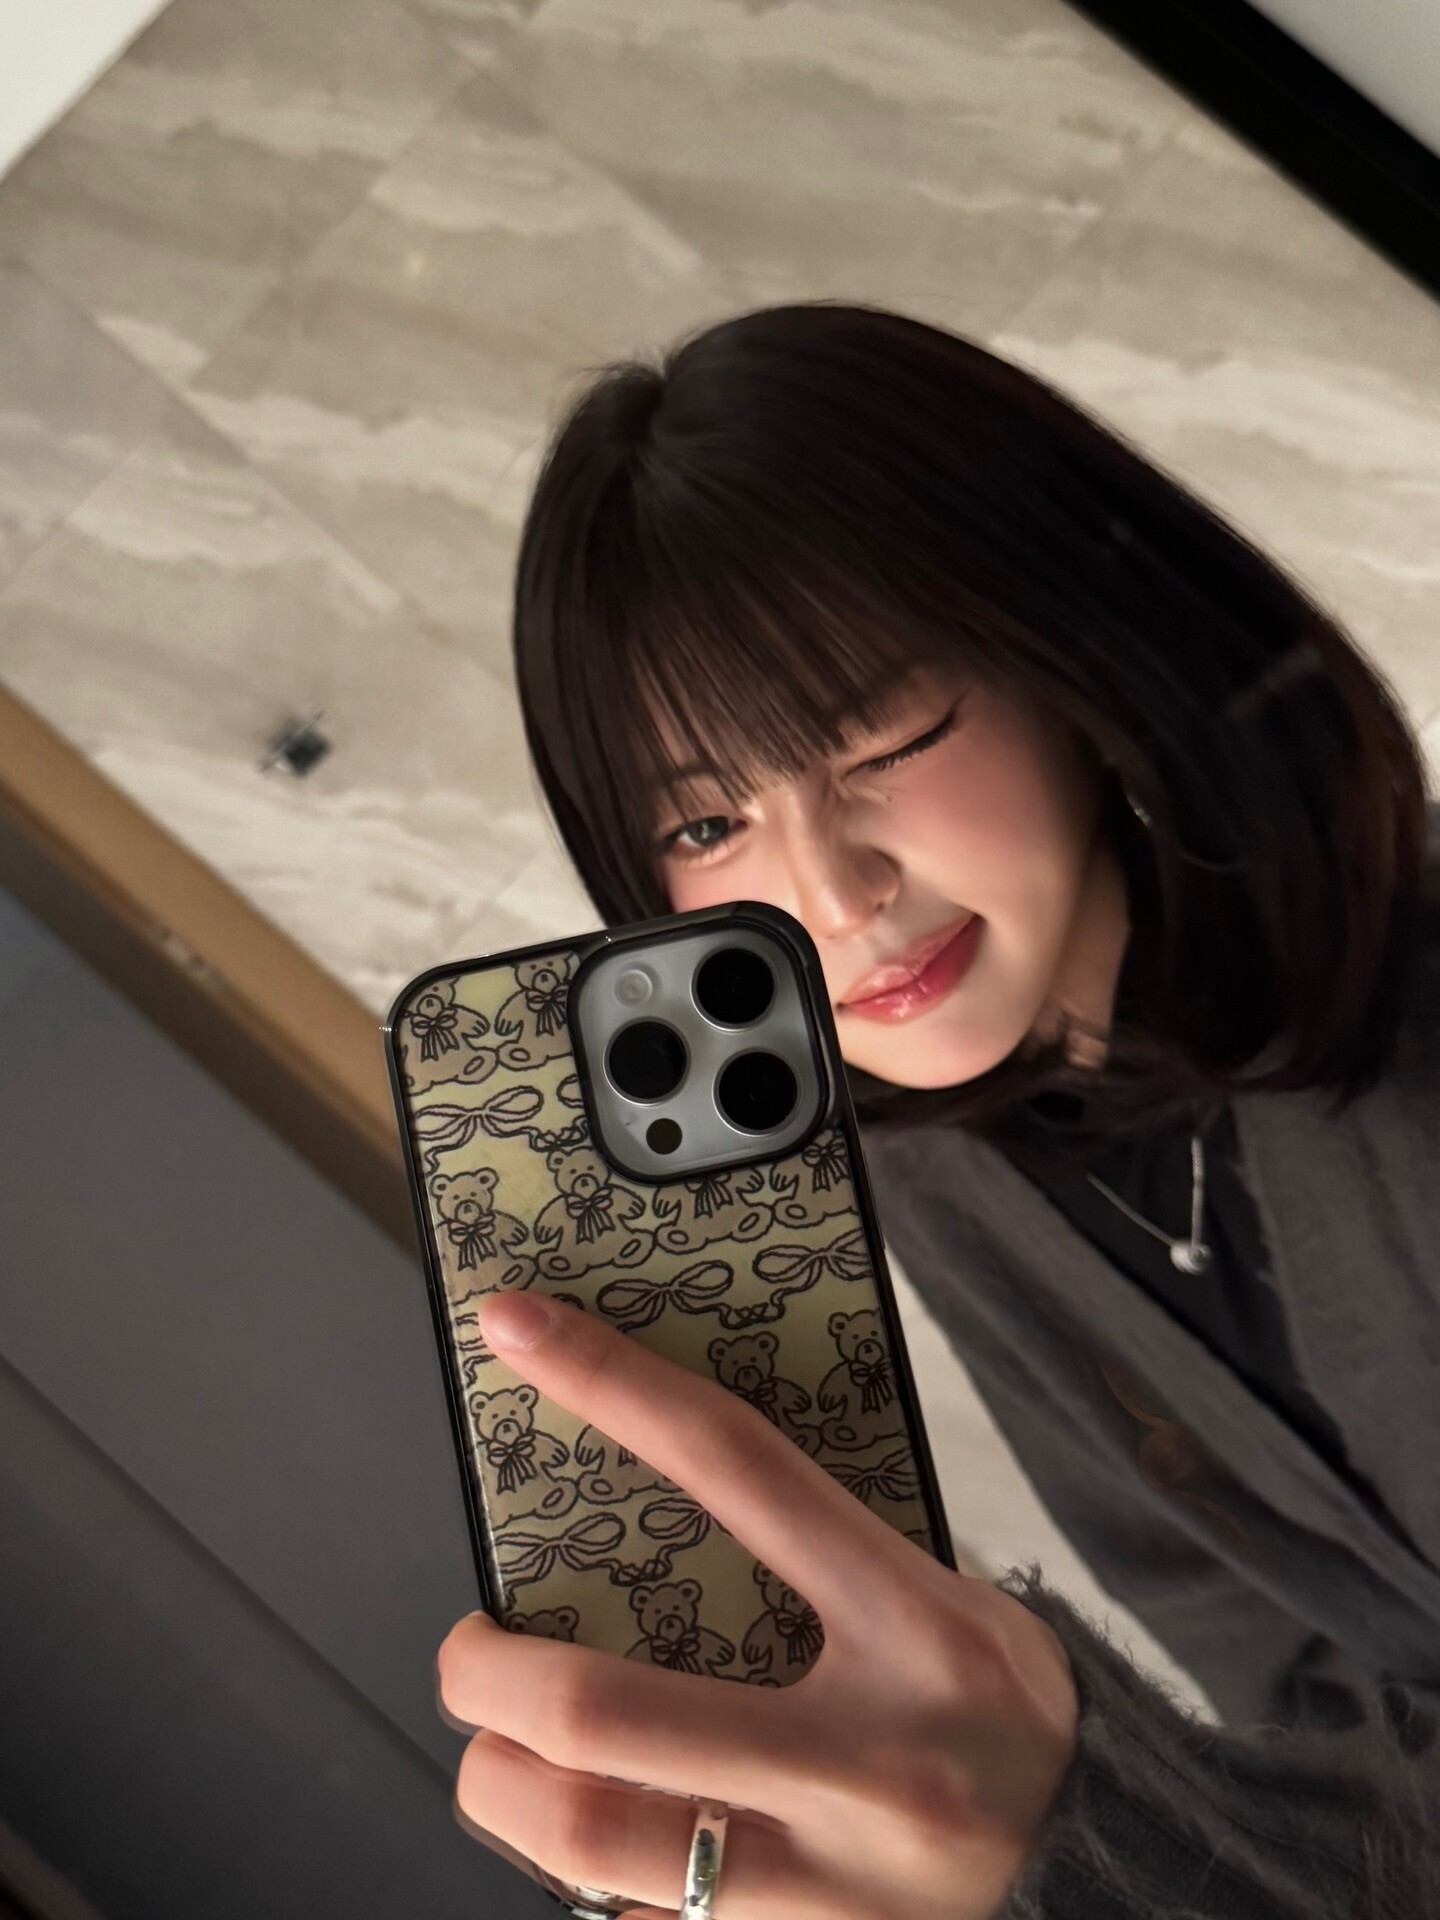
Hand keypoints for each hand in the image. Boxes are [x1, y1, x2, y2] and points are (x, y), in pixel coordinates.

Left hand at [436, 1293, 1077, 1918]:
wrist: (1114, 1877)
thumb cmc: (1014, 1728)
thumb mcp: (948, 1606)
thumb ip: (829, 1564)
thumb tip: (671, 1514)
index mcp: (911, 1625)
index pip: (732, 1468)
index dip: (610, 1384)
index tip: (520, 1330)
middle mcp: (864, 1762)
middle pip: (602, 1708)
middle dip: (488, 1676)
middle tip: (472, 1651)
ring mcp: (828, 1888)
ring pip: (590, 1841)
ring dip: (504, 1787)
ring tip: (501, 1755)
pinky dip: (589, 1876)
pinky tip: (607, 1839)